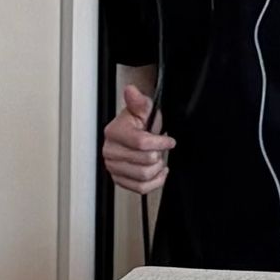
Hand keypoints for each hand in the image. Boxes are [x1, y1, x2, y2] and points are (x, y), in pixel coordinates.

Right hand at [104, 83, 173, 197]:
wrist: (132, 134)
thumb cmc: (137, 122)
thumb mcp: (142, 108)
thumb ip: (138, 101)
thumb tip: (131, 90)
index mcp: (114, 133)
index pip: (141, 143)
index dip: (160, 143)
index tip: (169, 140)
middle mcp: (110, 151)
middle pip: (144, 161)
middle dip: (158, 154)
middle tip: (159, 148)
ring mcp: (114, 167)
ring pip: (143, 176)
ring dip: (156, 168)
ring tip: (157, 158)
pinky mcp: (119, 180)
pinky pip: (140, 188)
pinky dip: (154, 182)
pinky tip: (158, 171)